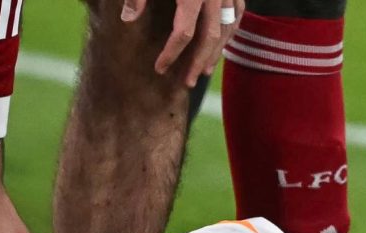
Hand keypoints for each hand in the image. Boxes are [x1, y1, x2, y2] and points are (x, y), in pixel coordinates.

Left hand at [121, 0, 244, 86]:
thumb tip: (128, 20)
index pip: (183, 33)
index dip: (171, 54)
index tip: (159, 68)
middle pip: (209, 38)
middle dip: (196, 63)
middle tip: (185, 83)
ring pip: (227, 29)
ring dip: (215, 53)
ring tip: (203, 71)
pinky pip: (237, 16)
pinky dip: (229, 34)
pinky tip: (220, 46)